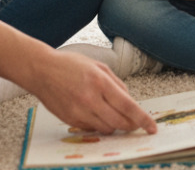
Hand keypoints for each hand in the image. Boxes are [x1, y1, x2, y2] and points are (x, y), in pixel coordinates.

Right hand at [29, 49, 156, 134]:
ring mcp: (79, 111)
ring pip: (106, 128)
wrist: (41, 70)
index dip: (143, 119)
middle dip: (131, 125)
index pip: (127, 106)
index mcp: (100, 82)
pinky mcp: (70, 120)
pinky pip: (92, 129)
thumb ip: (116, 84)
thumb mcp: (98, 66)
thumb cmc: (70, 65)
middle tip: (136, 124)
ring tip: (115, 116)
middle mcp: (90, 99)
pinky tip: (98, 115)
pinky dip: (99, 125)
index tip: (152, 127)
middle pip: (119, 122)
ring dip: (115, 126)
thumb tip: (130, 101)